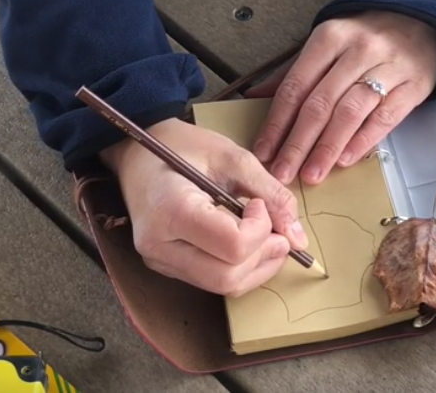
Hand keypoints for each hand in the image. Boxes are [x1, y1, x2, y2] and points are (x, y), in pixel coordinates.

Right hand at [99, 118, 308, 296]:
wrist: (137, 153)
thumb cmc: (180, 147)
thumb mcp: (231, 157)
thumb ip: (270, 193)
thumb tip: (298, 236)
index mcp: (170, 210)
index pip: (232, 246)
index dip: (261, 230)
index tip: (258, 204)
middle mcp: (159, 245)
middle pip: (228, 277)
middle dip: (265, 257)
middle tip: (279, 232)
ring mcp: (160, 261)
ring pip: (223, 286)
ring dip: (257, 267)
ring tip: (267, 237)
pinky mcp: (166, 267)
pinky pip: (212, 282)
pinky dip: (240, 268)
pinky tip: (248, 244)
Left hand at [246, 10, 435, 184]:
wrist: (421, 21)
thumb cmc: (367, 37)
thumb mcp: (328, 43)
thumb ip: (294, 71)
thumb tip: (254, 97)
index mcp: (330, 38)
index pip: (296, 86)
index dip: (277, 122)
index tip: (264, 151)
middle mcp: (358, 51)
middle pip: (320, 103)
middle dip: (298, 143)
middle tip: (283, 173)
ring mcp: (388, 68)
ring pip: (350, 112)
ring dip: (327, 148)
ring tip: (311, 174)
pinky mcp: (413, 86)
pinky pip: (385, 118)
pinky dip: (363, 140)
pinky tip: (346, 159)